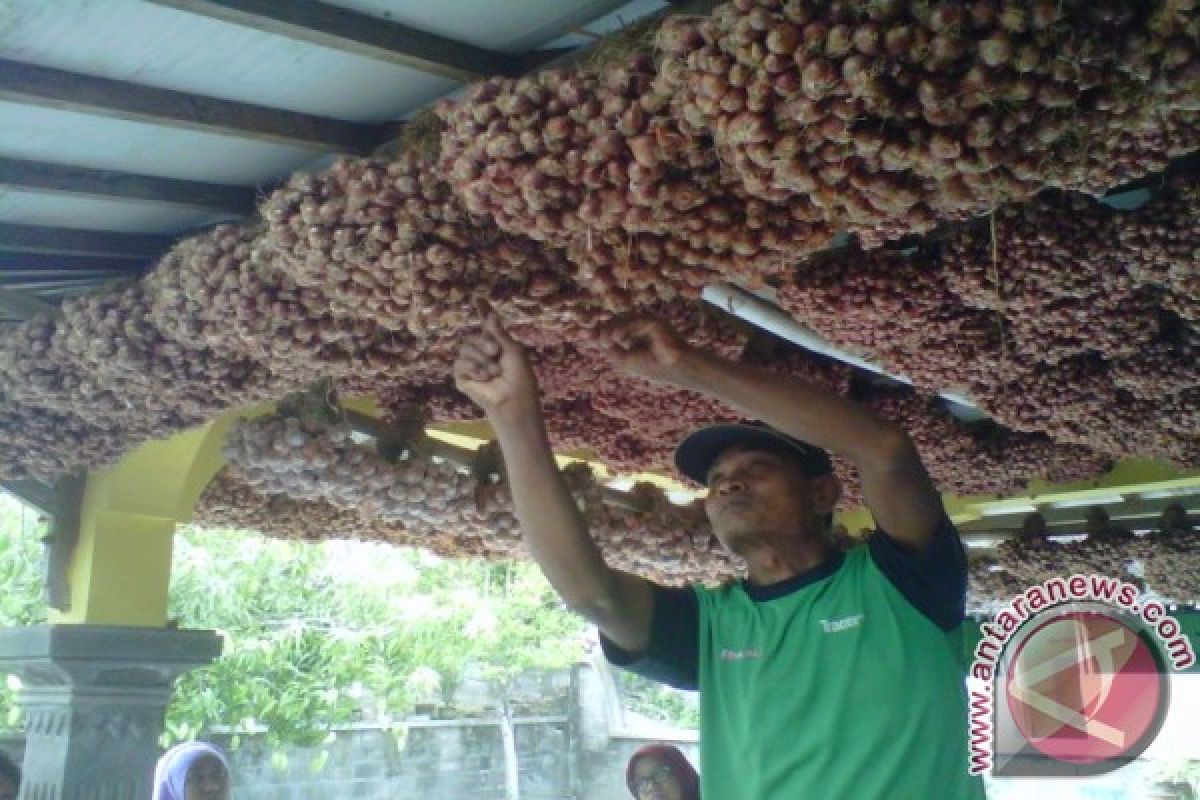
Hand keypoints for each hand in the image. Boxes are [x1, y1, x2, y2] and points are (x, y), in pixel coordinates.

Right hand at [454, 306, 539, 423]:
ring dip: (481, 359)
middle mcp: (481, 352)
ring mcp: (470, 365)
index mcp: (496, 343)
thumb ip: (499, 333)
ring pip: (464, 348)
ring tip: (493, 372)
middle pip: (471, 335)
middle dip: (484, 342)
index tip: (478, 299)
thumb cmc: (519, 377)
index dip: (482, 311)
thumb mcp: (513, 351)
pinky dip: (473, 369)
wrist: (513, 399)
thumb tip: (491, 314)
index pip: (486, 324)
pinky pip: (459, 364)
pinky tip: (483, 377)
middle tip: (495, 352)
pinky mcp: (462, 378)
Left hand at [600, 317, 692, 383]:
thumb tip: (598, 338)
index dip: (600, 330)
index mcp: (636, 337)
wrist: (675, 368)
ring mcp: (649, 323)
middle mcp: (642, 328)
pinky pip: (635, 320)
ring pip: (624, 318)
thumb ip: (611, 349)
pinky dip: (624, 328)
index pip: (615, 329)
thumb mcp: (625, 360)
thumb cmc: (653, 367)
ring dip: (613, 329)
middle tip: (596, 338)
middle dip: (604, 329)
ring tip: (608, 341)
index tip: (584, 334)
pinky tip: (618, 338)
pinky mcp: (655, 321)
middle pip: (617, 321)